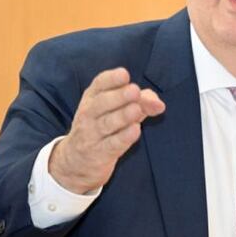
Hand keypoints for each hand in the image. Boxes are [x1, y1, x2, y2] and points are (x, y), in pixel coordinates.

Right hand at [49, 67, 165, 192]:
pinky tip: (135, 130)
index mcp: (92, 98)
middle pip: (102, 103)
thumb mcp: (118, 110)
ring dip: (123, 116)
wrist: (76, 162)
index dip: (111, 79)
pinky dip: (123, 137)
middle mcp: (89, 114)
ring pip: (107, 123)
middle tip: (134, 90)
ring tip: (137, 109)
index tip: (124, 74)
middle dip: (119, 96)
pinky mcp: (99, 153)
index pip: (98, 85)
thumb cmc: (103, 128)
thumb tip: (159, 104)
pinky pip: (112, 144)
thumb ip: (141, 102)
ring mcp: (92, 134)